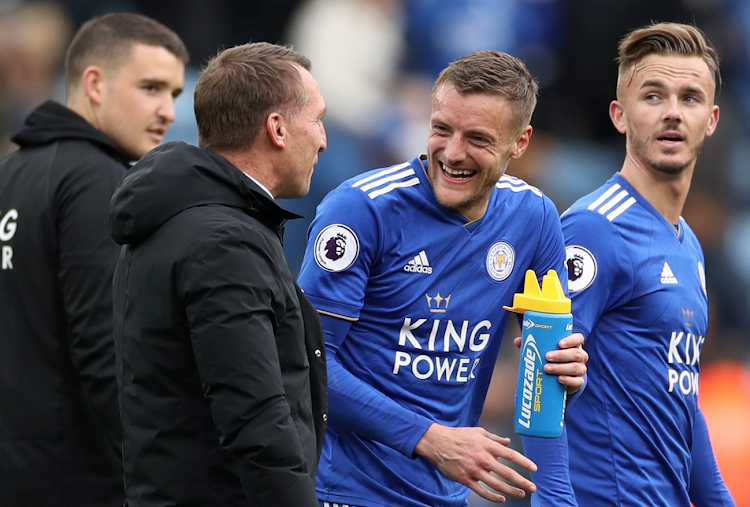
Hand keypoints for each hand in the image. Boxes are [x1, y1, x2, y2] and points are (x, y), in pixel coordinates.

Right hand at [414, 423, 536, 502]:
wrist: (437, 443)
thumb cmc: (458, 436)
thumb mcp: (478, 432)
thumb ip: (494, 438)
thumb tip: (508, 442)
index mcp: (487, 445)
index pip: (510, 455)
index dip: (524, 462)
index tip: (534, 468)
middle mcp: (482, 458)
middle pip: (506, 473)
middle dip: (522, 481)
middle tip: (532, 487)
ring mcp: (474, 470)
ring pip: (496, 484)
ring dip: (511, 491)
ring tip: (520, 494)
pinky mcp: (465, 479)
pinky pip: (482, 491)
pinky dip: (493, 497)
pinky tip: (501, 499)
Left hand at [514, 332, 587, 391]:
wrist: (560, 378)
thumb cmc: (552, 358)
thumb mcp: (544, 350)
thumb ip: (533, 344)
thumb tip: (518, 341)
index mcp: (573, 345)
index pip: (578, 338)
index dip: (571, 340)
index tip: (559, 343)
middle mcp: (580, 356)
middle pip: (576, 353)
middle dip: (561, 355)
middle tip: (546, 356)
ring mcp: (581, 369)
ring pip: (576, 367)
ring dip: (561, 368)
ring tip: (547, 368)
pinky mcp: (578, 381)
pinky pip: (577, 381)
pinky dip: (568, 380)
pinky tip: (559, 379)